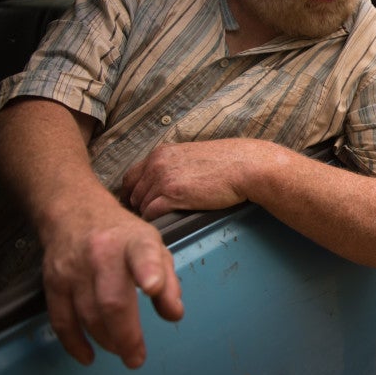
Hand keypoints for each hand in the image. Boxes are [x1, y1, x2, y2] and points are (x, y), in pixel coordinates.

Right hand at [38, 197, 182, 368]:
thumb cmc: (122, 235)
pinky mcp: (53, 282)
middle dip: (126, 335)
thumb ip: (168, 280)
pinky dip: (74, 343)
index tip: (152, 287)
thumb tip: (174, 314)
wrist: (75, 213)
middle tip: (136, 357)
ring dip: (106, 341)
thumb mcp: (153, 247)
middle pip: (112, 300)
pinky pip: (61, 320)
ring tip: (122, 351)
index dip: (149, 271)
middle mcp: (103, 253)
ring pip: (88, 315)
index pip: (143, 254)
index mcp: (135, 241)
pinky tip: (88, 355)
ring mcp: (74, 269)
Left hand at [122, 140, 255, 219]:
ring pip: (142, 204)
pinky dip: (156, 220)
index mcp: (161, 153)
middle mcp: (157, 163)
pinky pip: (152, 213)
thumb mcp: (192, 155)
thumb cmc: (226, 162)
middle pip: (134, 193)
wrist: (245, 166)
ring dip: (150, 214)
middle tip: (151, 216)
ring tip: (162, 220)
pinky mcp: (173, 195)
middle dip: (140, 206)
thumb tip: (166, 180)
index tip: (140, 203)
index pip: (130, 176)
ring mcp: (163, 178)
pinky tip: (167, 221)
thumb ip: (173, 165)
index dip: (133, 193)